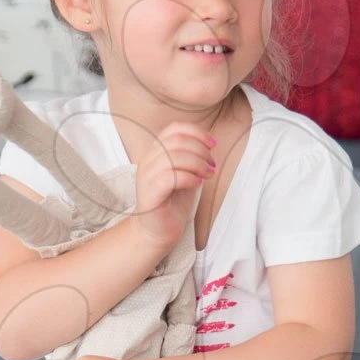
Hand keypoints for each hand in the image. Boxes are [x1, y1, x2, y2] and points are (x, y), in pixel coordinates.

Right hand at [134, 122, 215, 248]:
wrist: (158, 231)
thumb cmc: (173, 203)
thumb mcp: (186, 173)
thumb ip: (192, 157)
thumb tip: (209, 143)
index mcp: (155, 153)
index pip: (174, 129)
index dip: (196, 132)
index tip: (213, 144)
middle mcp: (148, 161)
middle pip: (177, 141)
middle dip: (201, 150)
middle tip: (212, 165)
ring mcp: (146, 177)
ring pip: (175, 157)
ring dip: (198, 164)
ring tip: (208, 174)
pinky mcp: (150, 193)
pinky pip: (171, 176)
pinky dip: (189, 178)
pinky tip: (197, 184)